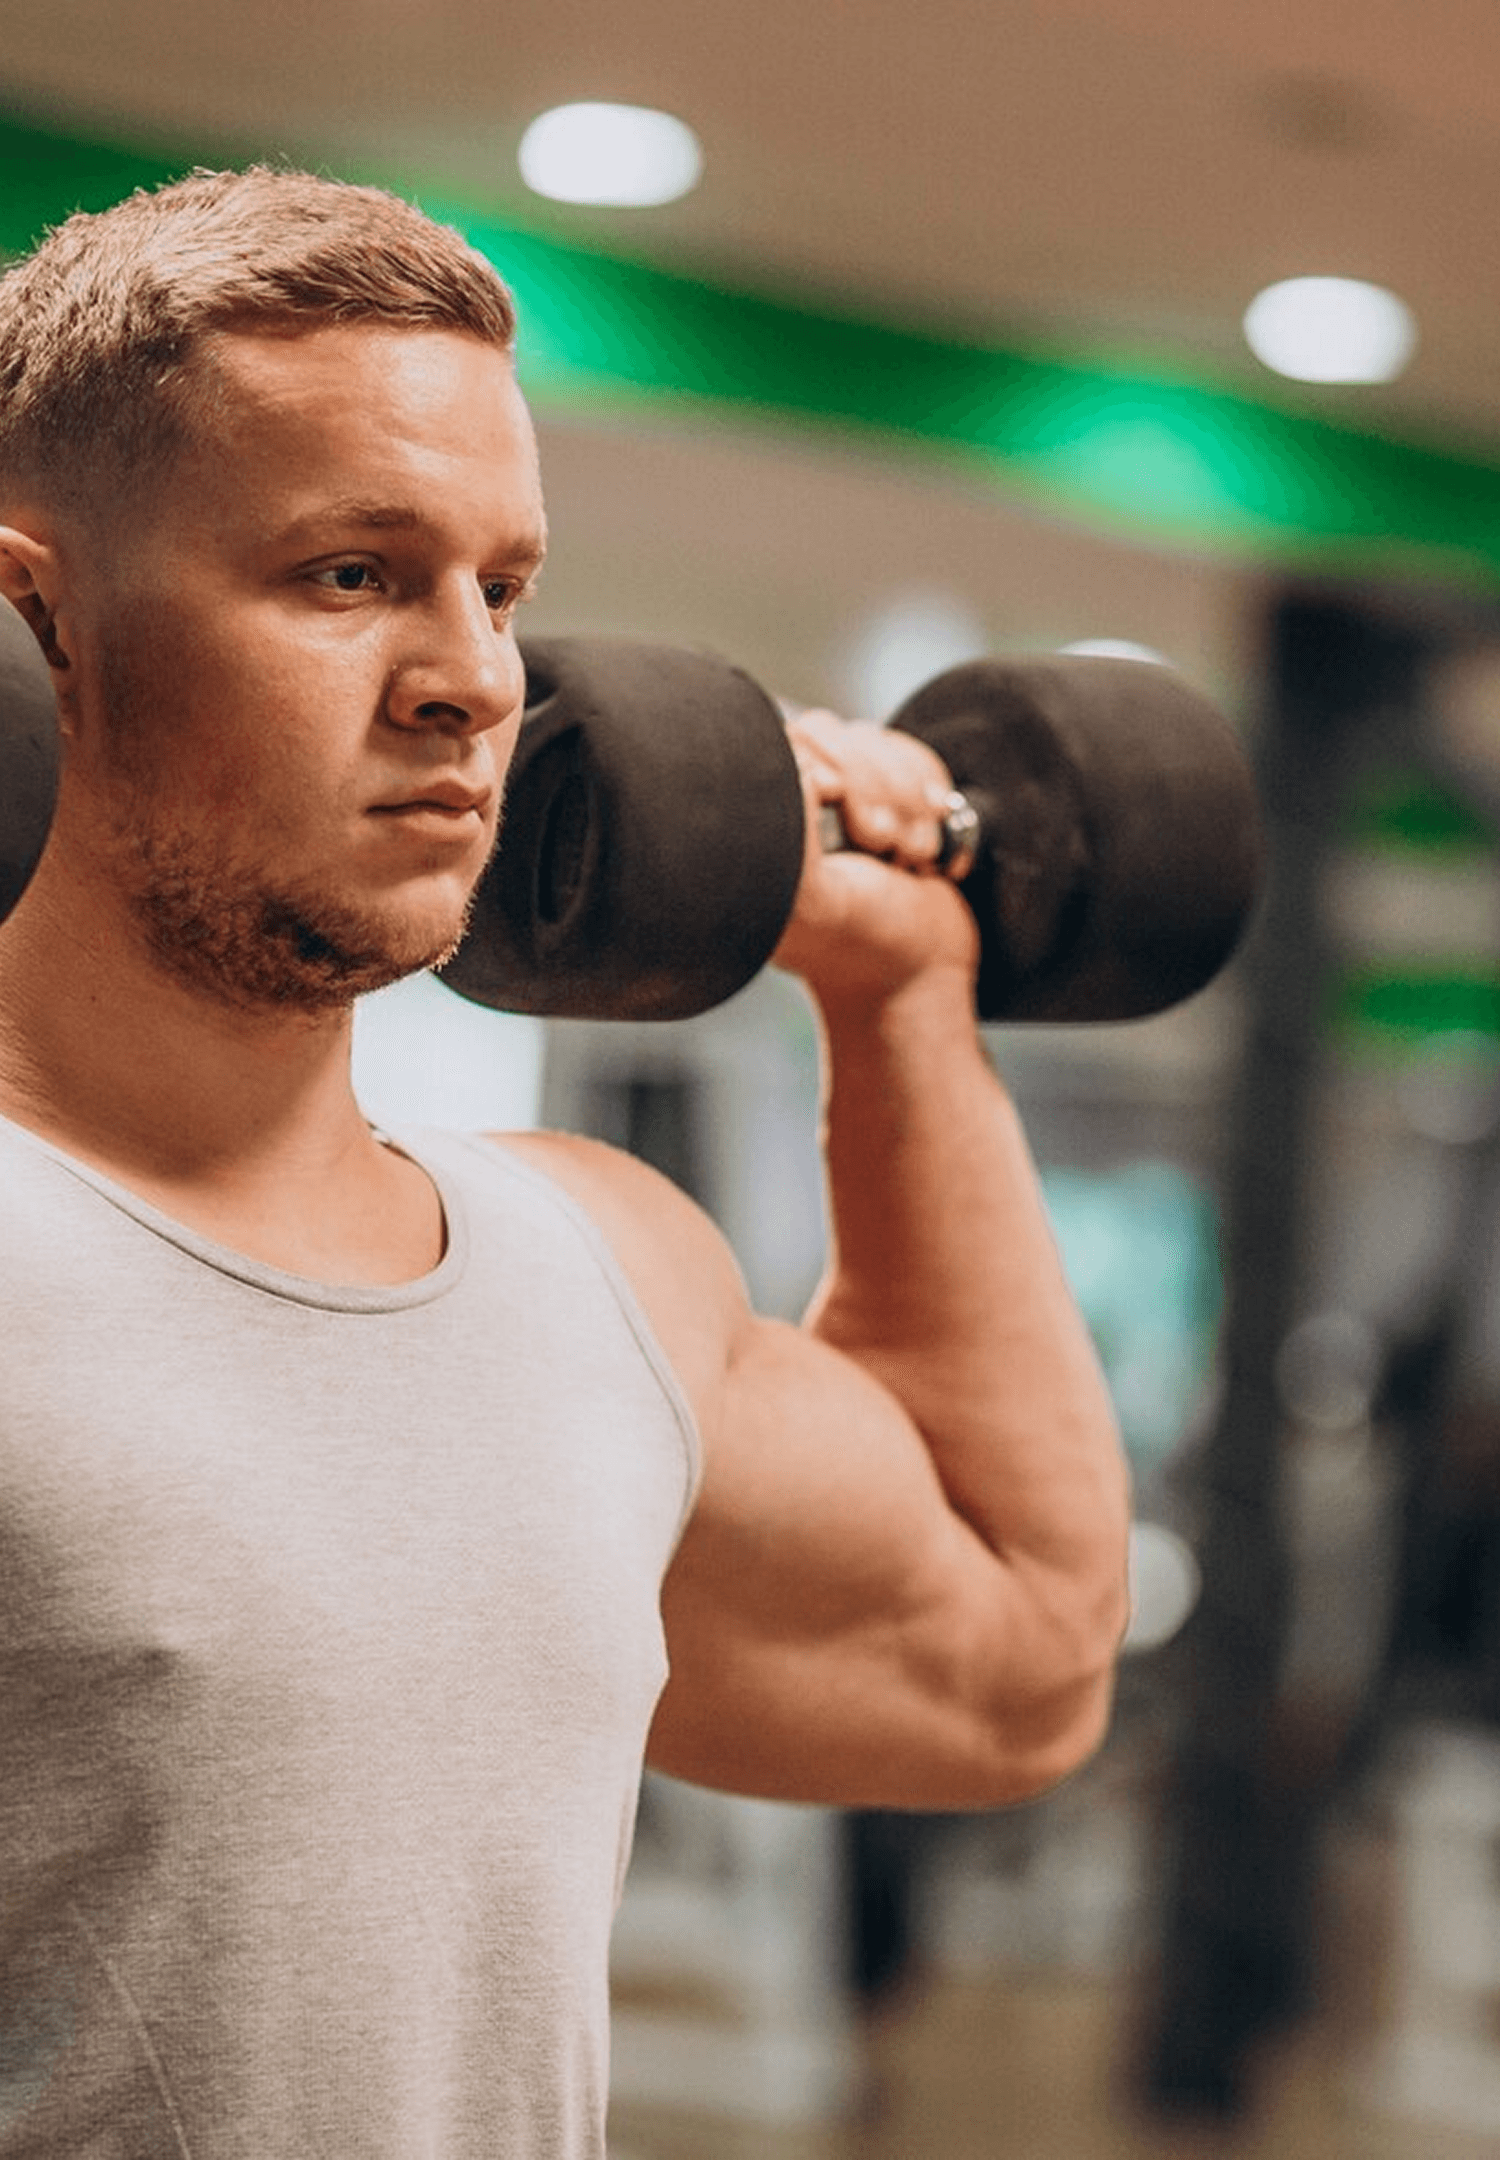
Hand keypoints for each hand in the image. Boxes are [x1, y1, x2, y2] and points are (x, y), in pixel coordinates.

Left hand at [772, 709, 979, 1004]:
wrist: (919, 979)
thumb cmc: (861, 947)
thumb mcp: (811, 898)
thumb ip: (789, 834)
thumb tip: (797, 765)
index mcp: (763, 818)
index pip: (792, 739)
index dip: (831, 769)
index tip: (845, 816)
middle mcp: (795, 800)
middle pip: (837, 733)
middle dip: (876, 793)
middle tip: (879, 847)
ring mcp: (844, 796)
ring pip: (880, 744)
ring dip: (908, 805)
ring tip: (905, 859)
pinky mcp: (890, 798)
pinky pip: (915, 756)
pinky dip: (930, 801)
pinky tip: (924, 850)